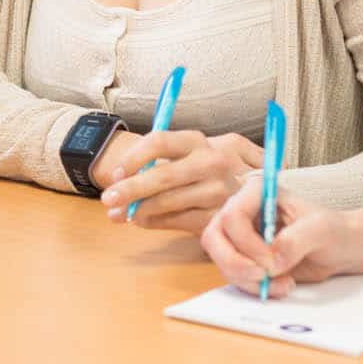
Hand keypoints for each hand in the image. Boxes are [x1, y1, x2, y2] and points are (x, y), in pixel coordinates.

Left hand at [99, 130, 263, 234]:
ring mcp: (218, 190)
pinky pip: (178, 221)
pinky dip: (154, 222)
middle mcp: (211, 162)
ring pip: (167, 202)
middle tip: (107, 198)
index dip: (132, 158)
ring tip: (121, 214)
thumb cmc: (209, 169)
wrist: (254, 188)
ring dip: (138, 210)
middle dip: (129, 189)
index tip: (116, 173)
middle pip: (162, 175)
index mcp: (198, 141)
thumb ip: (158, 160)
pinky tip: (143, 221)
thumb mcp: (190, 152)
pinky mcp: (218, 215)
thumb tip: (119, 178)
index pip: (159, 142)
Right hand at [199, 176, 339, 296]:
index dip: (247, 243)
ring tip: (284, 282)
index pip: (232, 216)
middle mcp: (243, 211)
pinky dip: (255, 288)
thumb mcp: (322, 230)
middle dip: (237, 264)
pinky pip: (235, 277)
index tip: (273, 261)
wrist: (340, 249)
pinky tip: (282, 285)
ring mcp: (240, 237)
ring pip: (223, 262)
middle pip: (214, 238)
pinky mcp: (244, 258)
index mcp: (258, 192)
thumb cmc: (333, 230)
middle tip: (264, 277)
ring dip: (250, 280)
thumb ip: (297, 239)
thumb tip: (273, 257)